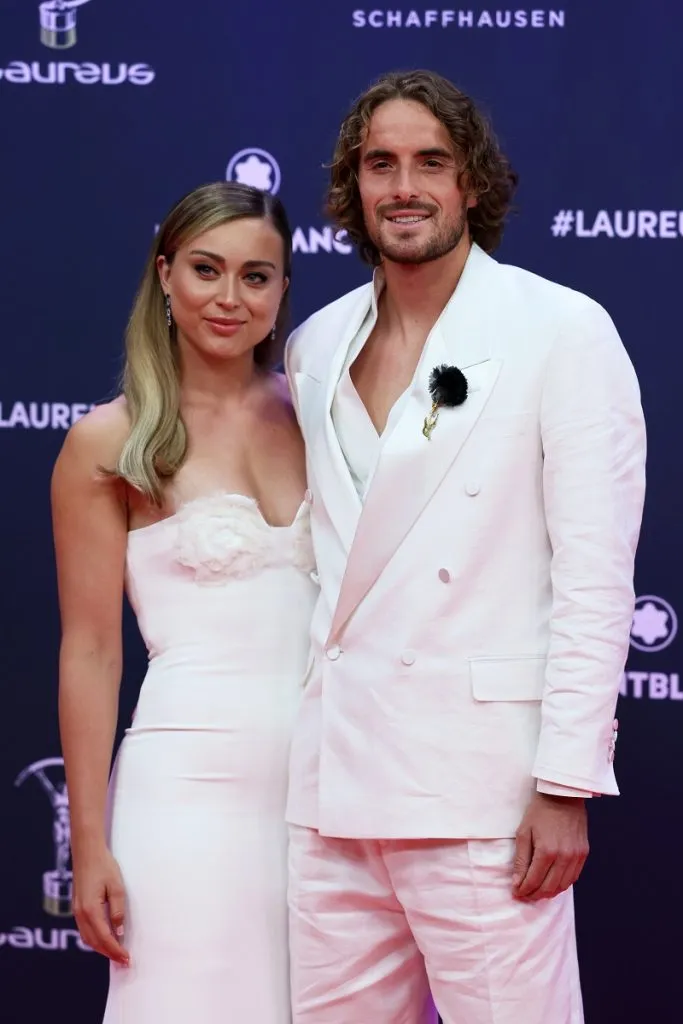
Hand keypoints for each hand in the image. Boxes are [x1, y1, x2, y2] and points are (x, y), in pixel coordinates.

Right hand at [72, 845, 129, 964]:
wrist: (87, 853)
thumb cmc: (104, 867)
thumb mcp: (117, 887)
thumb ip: (118, 911)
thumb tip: (119, 932)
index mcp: (91, 910)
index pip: (104, 938)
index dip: (115, 951)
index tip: (127, 959)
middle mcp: (80, 914)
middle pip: (94, 943)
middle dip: (109, 954)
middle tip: (124, 961)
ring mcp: (76, 912)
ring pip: (87, 939)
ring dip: (101, 948)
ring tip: (116, 954)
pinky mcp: (77, 908)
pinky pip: (84, 931)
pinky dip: (95, 939)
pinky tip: (105, 939)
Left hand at [512, 791, 588, 900]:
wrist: (563, 796)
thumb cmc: (540, 812)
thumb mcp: (524, 832)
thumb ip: (521, 860)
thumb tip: (517, 883)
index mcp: (547, 851)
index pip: (534, 881)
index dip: (523, 890)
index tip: (515, 893)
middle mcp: (564, 857)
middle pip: (548, 887)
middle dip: (534, 895)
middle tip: (524, 895)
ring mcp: (576, 856)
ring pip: (562, 886)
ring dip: (548, 893)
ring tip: (536, 892)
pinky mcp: (583, 854)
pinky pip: (573, 878)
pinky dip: (561, 884)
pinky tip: (552, 883)